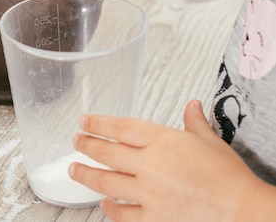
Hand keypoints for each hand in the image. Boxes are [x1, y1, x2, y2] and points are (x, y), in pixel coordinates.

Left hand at [69, 100, 271, 221]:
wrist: (239, 210)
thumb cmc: (226, 175)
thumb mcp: (209, 140)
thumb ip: (194, 121)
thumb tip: (192, 105)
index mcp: (162, 140)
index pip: (121, 127)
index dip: (99, 123)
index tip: (85, 121)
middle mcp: (150, 164)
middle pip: (108, 152)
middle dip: (87, 146)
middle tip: (76, 142)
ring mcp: (149, 193)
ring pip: (107, 182)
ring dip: (87, 176)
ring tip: (74, 170)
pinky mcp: (153, 218)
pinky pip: (124, 214)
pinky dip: (110, 209)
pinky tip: (104, 205)